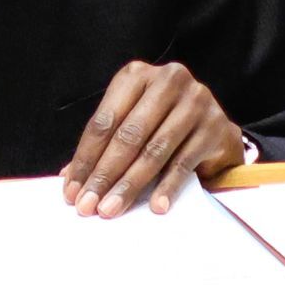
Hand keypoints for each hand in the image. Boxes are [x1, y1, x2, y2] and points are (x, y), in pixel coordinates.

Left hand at [61, 61, 244, 217]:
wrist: (213, 127)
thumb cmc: (163, 124)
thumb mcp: (131, 124)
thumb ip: (104, 146)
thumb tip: (69, 179)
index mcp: (137, 75)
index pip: (104, 121)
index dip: (86, 158)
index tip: (71, 190)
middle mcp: (168, 81)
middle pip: (128, 135)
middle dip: (104, 174)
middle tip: (88, 204)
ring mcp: (195, 101)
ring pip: (154, 150)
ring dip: (130, 184)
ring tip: (112, 208)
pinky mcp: (215, 126)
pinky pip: (184, 161)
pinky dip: (168, 186)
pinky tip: (156, 206)